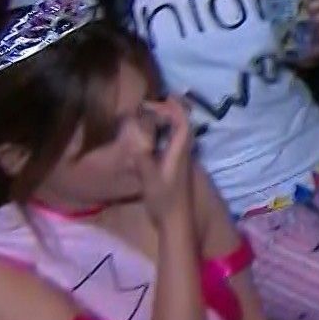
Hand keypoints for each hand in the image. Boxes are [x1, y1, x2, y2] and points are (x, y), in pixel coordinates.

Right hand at [135, 99, 196, 224]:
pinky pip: (175, 140)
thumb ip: (142, 156)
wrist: (177, 221)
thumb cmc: (163, 200)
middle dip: (170, 109)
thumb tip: (134, 135)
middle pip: (183, 123)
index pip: (182, 122)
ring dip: (169, 119)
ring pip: (180, 132)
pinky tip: (151, 134)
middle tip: (150, 103)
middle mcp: (184, 152)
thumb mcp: (148, 177)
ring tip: (149, 113)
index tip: (159, 98)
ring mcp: (182, 159)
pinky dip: (166, 131)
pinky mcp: (178, 166)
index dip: (174, 107)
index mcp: (180, 152)